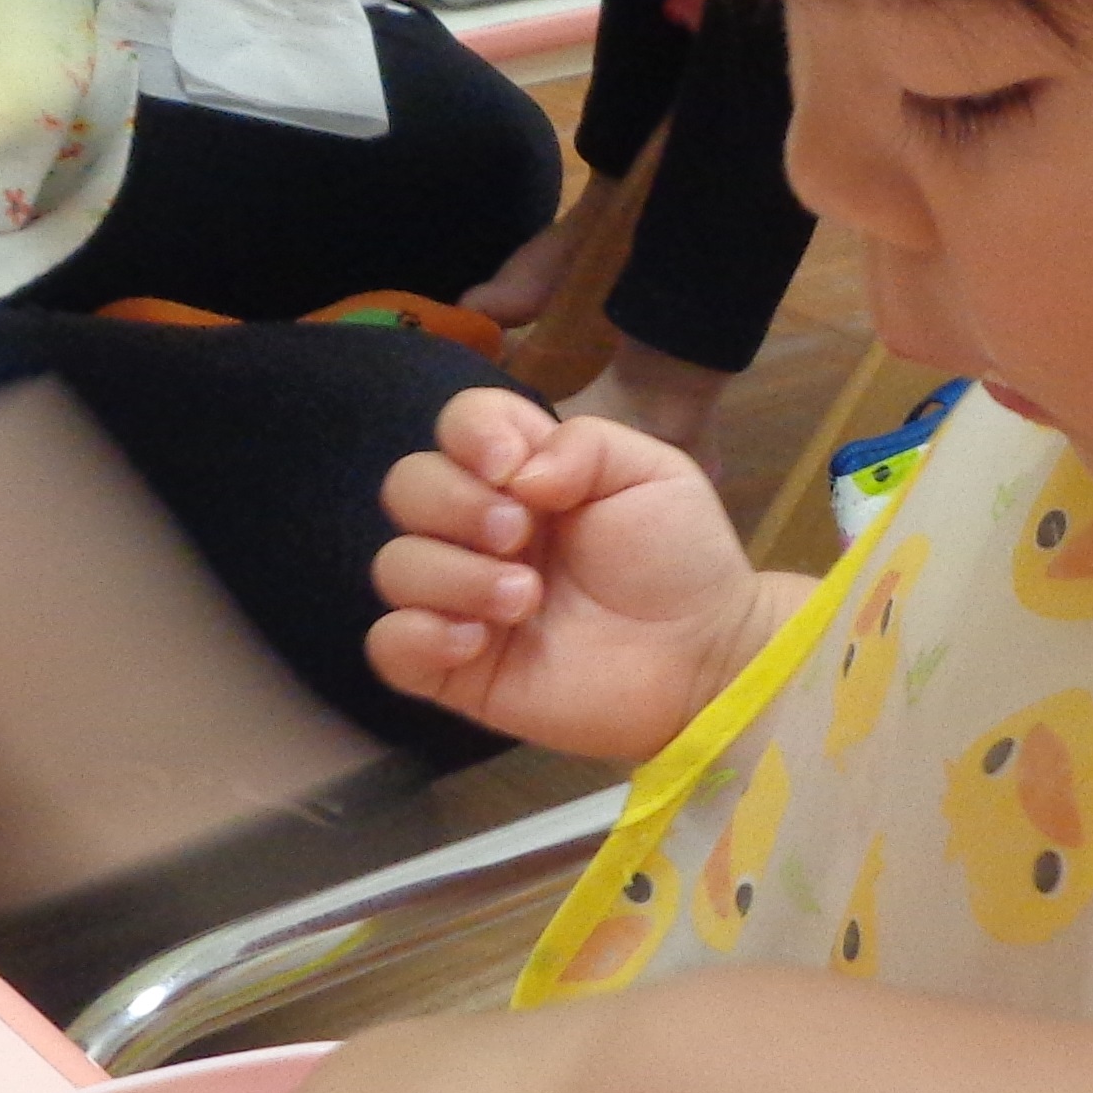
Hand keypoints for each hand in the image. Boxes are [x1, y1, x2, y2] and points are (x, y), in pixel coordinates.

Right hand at [366, 384, 765, 757]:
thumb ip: (583, 444)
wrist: (703, 658)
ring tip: (525, 600)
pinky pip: (389, 644)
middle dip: (456, 505)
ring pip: (395, 566)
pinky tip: (477, 642)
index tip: (514, 467)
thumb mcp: (652, 473)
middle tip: (521, 536)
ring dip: (454, 576)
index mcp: (523, 474)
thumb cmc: (679, 561)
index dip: (470, 432)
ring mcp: (463, 600)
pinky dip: (418, 636)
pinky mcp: (456, 668)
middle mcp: (480, 529)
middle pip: (407, 487)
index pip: (458, 424)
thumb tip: (518, 475)